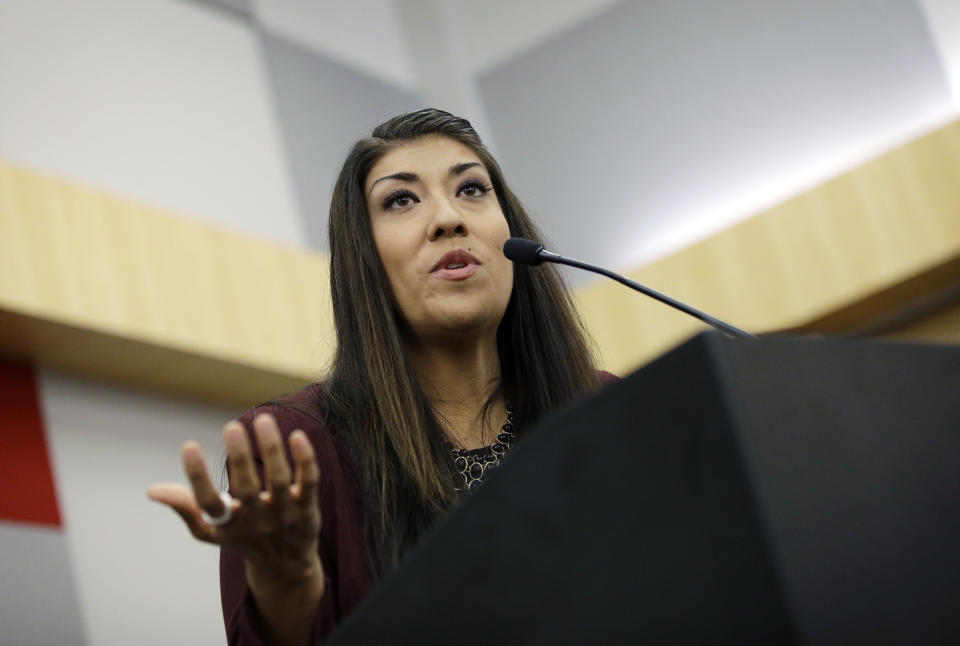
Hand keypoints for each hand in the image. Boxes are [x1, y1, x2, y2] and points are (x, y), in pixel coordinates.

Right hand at [148, 413, 323, 644]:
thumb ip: (185, 508)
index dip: (197, 476)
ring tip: (263, 420)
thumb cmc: (242, 539)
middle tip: (231, 426)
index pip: (208, 503)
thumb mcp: (211, 531)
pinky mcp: (307, 505)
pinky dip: (305, 459)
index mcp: (228, 525)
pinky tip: (297, 435)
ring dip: (272, 450)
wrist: (286, 566)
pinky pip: (309, 481)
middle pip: (247, 488)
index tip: (188, 445)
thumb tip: (152, 491)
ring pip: (280, 480)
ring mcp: (284, 513)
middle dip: (239, 457)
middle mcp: (256, 520)